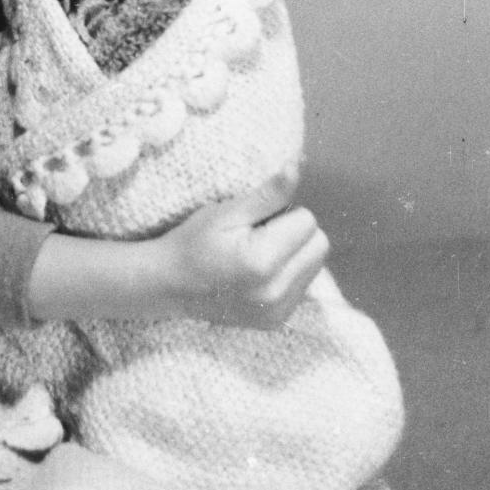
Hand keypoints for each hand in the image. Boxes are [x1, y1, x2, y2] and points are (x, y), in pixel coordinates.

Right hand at [153, 183, 328, 328]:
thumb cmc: (194, 242)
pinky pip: (303, 287)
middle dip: (296, 232)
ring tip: (260, 254)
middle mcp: (275, 291)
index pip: (308, 221)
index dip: (284, 212)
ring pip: (316, 266)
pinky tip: (260, 274)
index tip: (257, 219)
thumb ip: (268, 194)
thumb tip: (298, 167)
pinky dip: (289, 275)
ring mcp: (277, 311)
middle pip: (320, 245)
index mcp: (263, 260)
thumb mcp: (227, 212)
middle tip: (261, 234)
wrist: (169, 285)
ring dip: (296, 254)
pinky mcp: (277, 322)